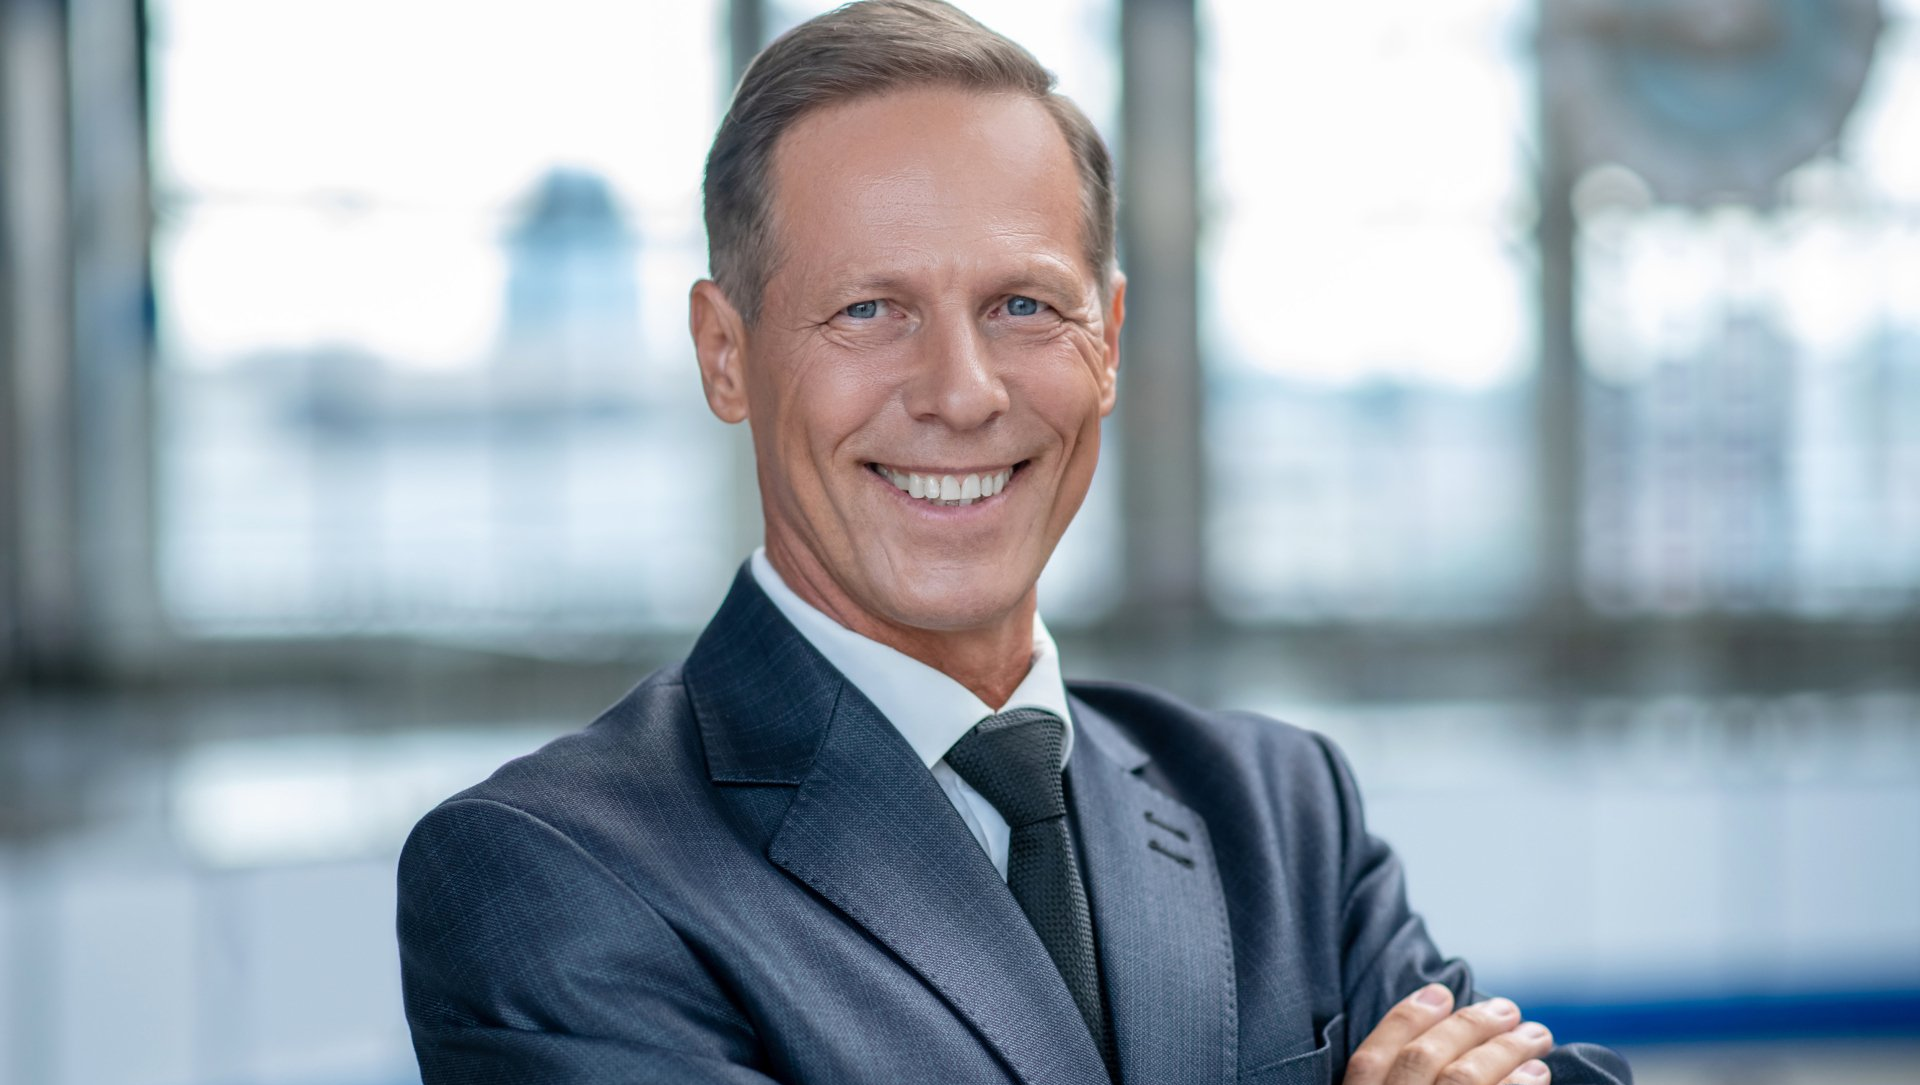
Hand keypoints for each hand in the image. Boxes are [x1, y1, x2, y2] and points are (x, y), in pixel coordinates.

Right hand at [1342, 983, 1553, 1084]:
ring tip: (1535, 1038)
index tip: (1438, 992)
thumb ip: (1393, 1080)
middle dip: (1468, 1027)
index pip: (1370, 1060)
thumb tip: (1432, 1026)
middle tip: (1508, 1009)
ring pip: (1463, 1081)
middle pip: (1423, 1063)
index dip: (1404, 1020)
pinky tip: (1537, 1074)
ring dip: (1504, 1052)